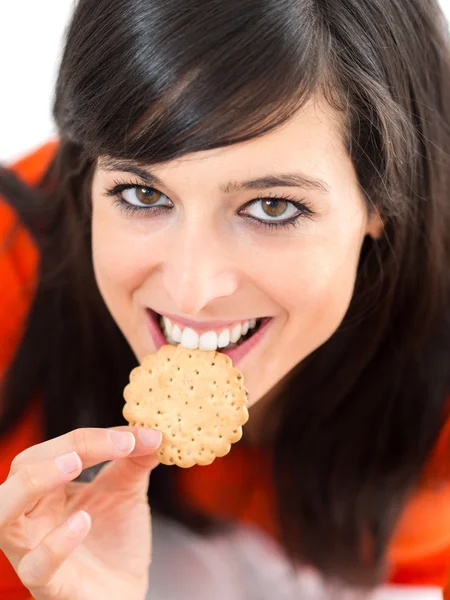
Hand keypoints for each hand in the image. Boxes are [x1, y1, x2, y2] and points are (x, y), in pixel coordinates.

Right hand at [0, 426, 161, 599]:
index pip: (58, 450)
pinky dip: (56, 542)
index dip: (95, 438)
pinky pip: (36, 565)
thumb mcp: (126, 490)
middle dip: (56, 452)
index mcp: (49, 487)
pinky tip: (82, 522)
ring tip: (72, 466)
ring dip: (34, 482)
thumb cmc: (115, 539)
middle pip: (23, 469)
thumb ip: (135, 460)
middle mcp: (32, 514)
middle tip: (89, 448)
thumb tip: (152, 431)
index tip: (136, 436)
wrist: (125, 590)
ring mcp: (33, 549)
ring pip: (3, 513)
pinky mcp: (47, 584)